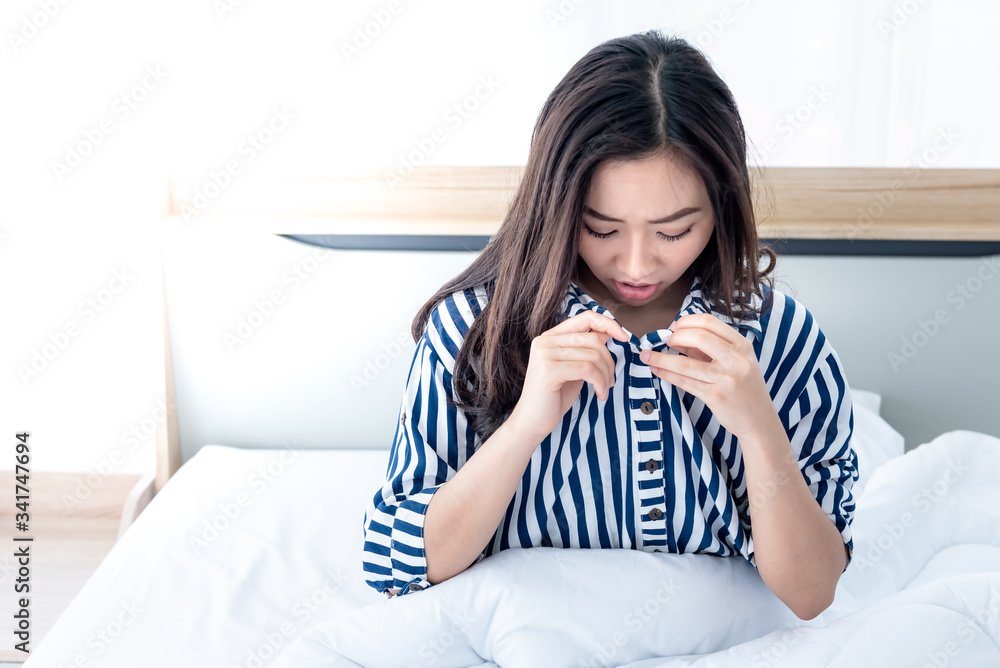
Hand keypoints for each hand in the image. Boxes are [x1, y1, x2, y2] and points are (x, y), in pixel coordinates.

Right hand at [508, 311, 629, 443]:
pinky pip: (588, 369)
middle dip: (609, 361)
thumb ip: (586, 349)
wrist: (532, 421)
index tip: (624, 337)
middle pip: (593, 340)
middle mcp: (545, 341)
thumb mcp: (574, 368)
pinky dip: (600, 382)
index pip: (585, 317)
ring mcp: (545, 354)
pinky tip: (600, 394)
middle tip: (611, 381)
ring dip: (606, 375)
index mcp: (550, 337)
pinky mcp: (549, 370)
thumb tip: (608, 332)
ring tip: (604, 390)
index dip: (608, 323)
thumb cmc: (554, 397)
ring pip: (593, 355)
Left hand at [639, 313, 773, 439]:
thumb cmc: (744, 387)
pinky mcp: (715, 396)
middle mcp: (736, 359)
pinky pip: (684, 381)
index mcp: (742, 345)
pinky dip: (666, 374)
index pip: (709, 322)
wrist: (759, 419)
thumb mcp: (736, 361)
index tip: (674, 327)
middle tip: (664, 341)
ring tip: (647, 356)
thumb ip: (709, 349)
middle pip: (698, 336)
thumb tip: (677, 336)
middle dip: (675, 336)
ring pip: (685, 363)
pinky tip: (657, 370)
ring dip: (661, 358)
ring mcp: (726, 378)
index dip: (686, 322)